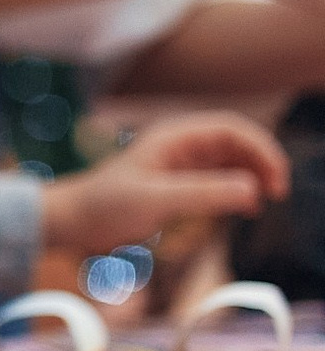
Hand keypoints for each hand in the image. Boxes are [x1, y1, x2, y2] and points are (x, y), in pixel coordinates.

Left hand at [40, 111, 290, 251]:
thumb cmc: (105, 205)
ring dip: (253, 176)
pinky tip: (249, 208)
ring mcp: (182, 164)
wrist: (74, 220)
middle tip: (277, 193)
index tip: (275, 178)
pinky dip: (239, 190)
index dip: (261, 147)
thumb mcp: (155, 200)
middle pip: (237, 143)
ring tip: (266, 201)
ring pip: (232, 162)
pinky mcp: (181, 184)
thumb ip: (202, 194)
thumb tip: (252, 190)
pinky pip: (220, 180)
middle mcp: (182, 146)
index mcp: (174, 137)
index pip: (231, 129)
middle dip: (262, 162)